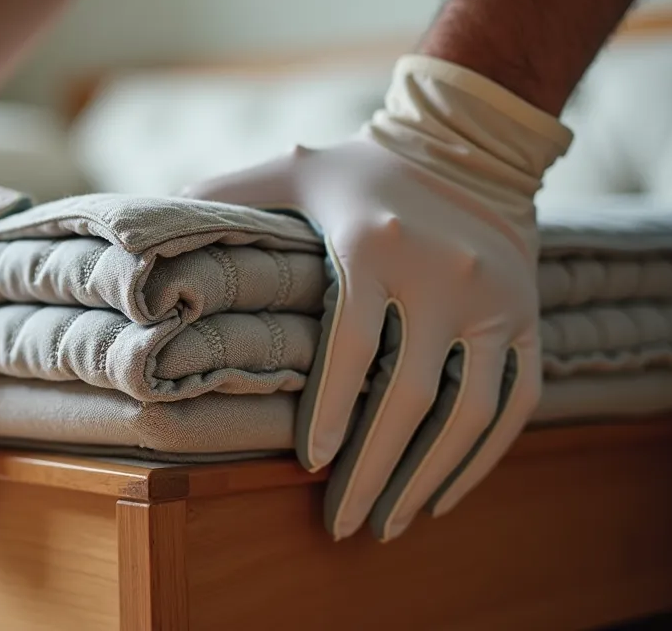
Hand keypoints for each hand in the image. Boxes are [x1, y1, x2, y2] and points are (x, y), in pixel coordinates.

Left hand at [182, 56, 571, 539]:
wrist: (467, 144)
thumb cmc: (356, 171)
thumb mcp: (285, 170)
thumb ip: (219, 199)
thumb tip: (140, 235)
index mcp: (376, 243)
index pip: (351, 344)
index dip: (328, 412)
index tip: (309, 466)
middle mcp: (446, 274)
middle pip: (411, 395)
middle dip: (373, 470)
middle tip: (341, 526)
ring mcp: (497, 302)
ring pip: (470, 413)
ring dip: (428, 480)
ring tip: (387, 525)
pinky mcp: (530, 321)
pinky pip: (516, 405)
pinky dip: (480, 460)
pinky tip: (441, 499)